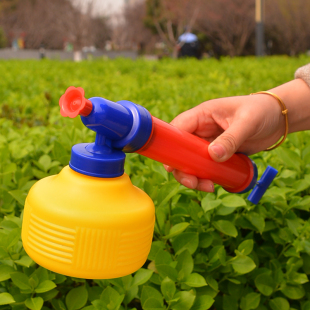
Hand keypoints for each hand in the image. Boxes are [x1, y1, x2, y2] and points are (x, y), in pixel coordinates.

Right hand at [164, 94, 284, 191]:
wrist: (278, 119)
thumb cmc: (262, 111)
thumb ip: (231, 138)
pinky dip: (206, 177)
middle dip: (182, 168)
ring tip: (209, 187)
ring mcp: (209, 143)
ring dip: (195, 176)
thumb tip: (213, 156)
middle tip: (193, 182)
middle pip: (181, 150)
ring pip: (191, 161)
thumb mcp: (247, 122)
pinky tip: (215, 184)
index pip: (178, 129)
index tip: (172, 166)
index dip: (171, 147)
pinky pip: (205, 167)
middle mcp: (201, 130)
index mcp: (202, 115)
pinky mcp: (218, 154)